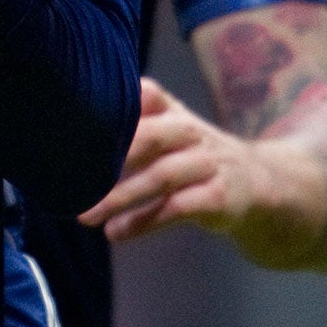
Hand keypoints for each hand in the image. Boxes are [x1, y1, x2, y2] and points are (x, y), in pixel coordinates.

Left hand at [78, 78, 265, 243]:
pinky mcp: (220, 197)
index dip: (117, 104)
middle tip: (71, 178)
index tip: (76, 122)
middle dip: (111, 158)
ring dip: (121, 197)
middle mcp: (192, 132)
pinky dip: (145, 221)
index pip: (148, 94)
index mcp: (174, 112)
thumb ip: (130, 129)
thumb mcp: (169, 132)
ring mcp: (209, 164)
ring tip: (86, 216)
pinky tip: (117, 232)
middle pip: (151, 136)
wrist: (260, 183)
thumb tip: (66, 143)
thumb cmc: (194, 156)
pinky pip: (179, 208)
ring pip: (162, 177)